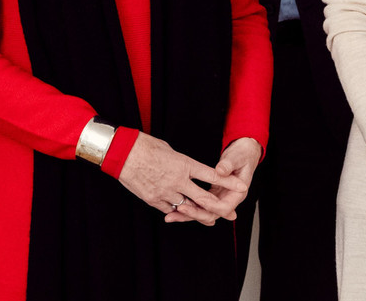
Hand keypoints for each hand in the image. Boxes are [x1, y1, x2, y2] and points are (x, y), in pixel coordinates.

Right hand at [118, 132, 249, 225]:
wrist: (124, 154)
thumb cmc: (148, 147)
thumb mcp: (172, 151)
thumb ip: (184, 164)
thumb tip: (190, 170)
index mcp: (185, 164)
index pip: (212, 175)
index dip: (229, 182)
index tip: (242, 186)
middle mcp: (178, 180)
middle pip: (203, 198)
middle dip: (219, 207)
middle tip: (230, 213)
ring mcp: (165, 192)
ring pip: (187, 208)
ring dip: (197, 213)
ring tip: (209, 219)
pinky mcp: (153, 200)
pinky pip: (169, 209)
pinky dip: (176, 211)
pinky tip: (182, 212)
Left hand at [164, 136, 261, 224]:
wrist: (244, 152)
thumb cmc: (243, 154)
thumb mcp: (237, 157)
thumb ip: (229, 164)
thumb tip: (220, 170)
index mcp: (238, 193)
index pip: (224, 207)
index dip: (212, 205)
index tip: (200, 200)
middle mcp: (228, 199)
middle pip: (211, 214)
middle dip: (194, 213)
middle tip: (179, 210)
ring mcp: (219, 198)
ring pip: (203, 212)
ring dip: (187, 215)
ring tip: (170, 216)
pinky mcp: (212, 195)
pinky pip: (199, 205)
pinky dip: (188, 207)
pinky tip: (173, 209)